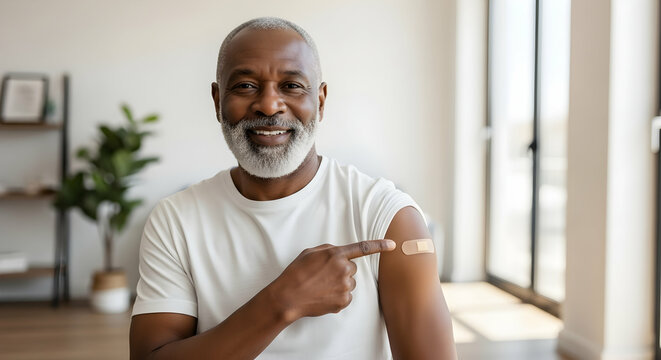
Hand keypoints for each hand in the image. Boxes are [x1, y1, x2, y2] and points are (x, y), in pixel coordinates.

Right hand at [269, 239, 395, 322]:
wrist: (289, 296)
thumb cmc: (297, 273)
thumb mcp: (310, 253)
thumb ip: (329, 250)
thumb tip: (340, 254)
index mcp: (336, 254)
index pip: (363, 248)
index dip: (380, 245)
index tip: (393, 245)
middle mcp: (343, 269)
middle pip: (352, 268)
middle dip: (342, 270)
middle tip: (324, 276)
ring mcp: (344, 286)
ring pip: (350, 282)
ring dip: (340, 284)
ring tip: (322, 287)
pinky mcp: (343, 301)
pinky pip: (347, 296)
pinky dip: (338, 297)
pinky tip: (324, 296)